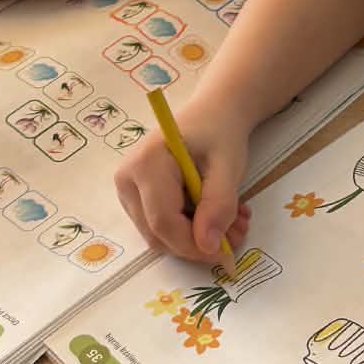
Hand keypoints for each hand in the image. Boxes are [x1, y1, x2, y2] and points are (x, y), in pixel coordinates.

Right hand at [112, 101, 253, 263]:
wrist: (212, 113)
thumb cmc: (219, 131)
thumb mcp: (227, 165)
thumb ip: (218, 204)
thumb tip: (208, 245)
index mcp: (146, 163)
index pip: (163, 221)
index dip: (193, 244)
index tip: (226, 251)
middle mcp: (127, 178)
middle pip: (157, 232)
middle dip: (197, 242)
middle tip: (236, 232)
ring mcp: (127, 189)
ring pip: (159, 235)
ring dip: (196, 237)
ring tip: (231, 219)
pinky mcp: (135, 198)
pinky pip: (159, 227)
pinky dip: (188, 229)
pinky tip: (213, 214)